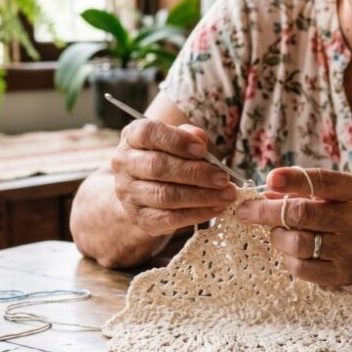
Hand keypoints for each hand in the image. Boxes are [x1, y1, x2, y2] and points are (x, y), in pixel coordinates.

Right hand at [112, 119, 237, 236]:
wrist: (146, 190)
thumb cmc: (169, 157)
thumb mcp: (178, 140)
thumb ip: (190, 136)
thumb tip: (200, 140)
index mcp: (133, 137)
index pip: (148, 133)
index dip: (176, 140)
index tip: (202, 149)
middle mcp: (124, 164)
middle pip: (158, 167)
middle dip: (195, 173)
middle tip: (223, 178)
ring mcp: (129, 193)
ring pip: (165, 195)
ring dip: (201, 196)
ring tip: (226, 194)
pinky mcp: (140, 217)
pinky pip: (169, 218)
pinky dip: (196, 214)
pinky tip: (216, 208)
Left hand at [234, 167, 351, 287]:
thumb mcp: (340, 193)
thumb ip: (305, 190)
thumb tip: (265, 193)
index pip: (321, 182)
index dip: (293, 180)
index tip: (270, 179)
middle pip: (301, 215)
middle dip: (266, 212)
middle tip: (245, 211)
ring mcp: (349, 251)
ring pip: (296, 243)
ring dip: (277, 236)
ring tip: (278, 231)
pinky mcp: (340, 275)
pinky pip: (299, 267)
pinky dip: (287, 257)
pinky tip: (291, 249)